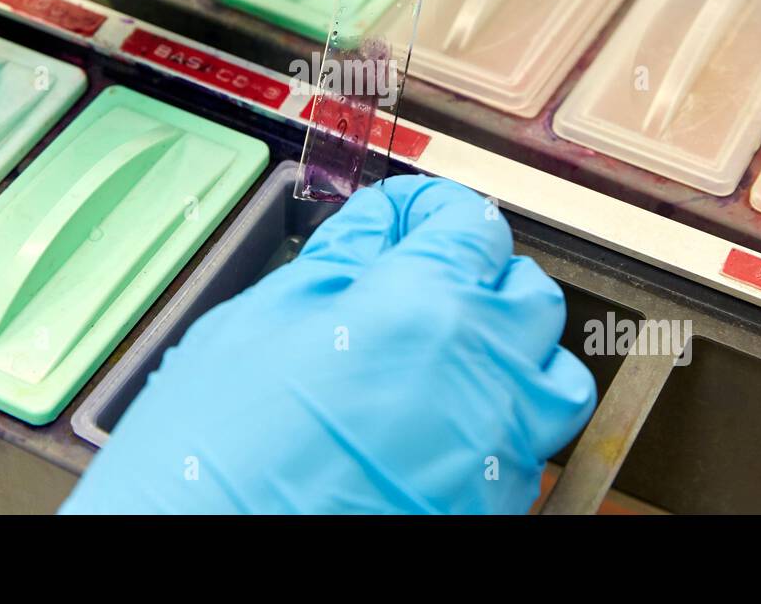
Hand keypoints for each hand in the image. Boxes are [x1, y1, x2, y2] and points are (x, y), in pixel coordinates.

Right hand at [61, 176, 596, 513]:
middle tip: (424, 282)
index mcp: (424, 307)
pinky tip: (441, 425)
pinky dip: (500, 422)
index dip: (431, 209)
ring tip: (456, 356)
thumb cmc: (216, 451)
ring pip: (554, 375)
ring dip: (514, 351)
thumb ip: (337, 264)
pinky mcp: (493, 507)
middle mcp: (484, 373)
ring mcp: (498, 448)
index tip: (409, 219)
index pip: (469, 224)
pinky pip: (531, 447)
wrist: (206, 551)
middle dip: (481, 273)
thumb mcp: (257, 323)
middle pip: (527, 292)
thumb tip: (376, 230)